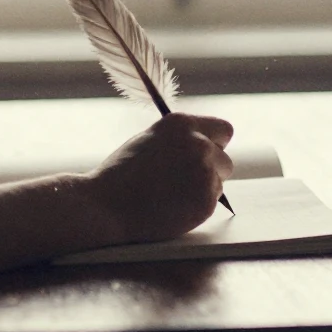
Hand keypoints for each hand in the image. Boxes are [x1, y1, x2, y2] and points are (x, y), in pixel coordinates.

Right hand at [86, 112, 233, 243]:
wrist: (106, 205)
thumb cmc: (122, 173)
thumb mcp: (150, 140)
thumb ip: (180, 139)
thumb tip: (205, 144)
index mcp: (182, 124)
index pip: (223, 130)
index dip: (215, 143)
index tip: (206, 154)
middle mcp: (198, 143)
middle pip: (225, 158)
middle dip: (212, 169)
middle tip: (186, 180)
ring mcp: (204, 172)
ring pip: (219, 181)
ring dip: (204, 188)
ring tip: (173, 194)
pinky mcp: (206, 200)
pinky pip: (212, 202)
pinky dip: (197, 206)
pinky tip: (172, 206)